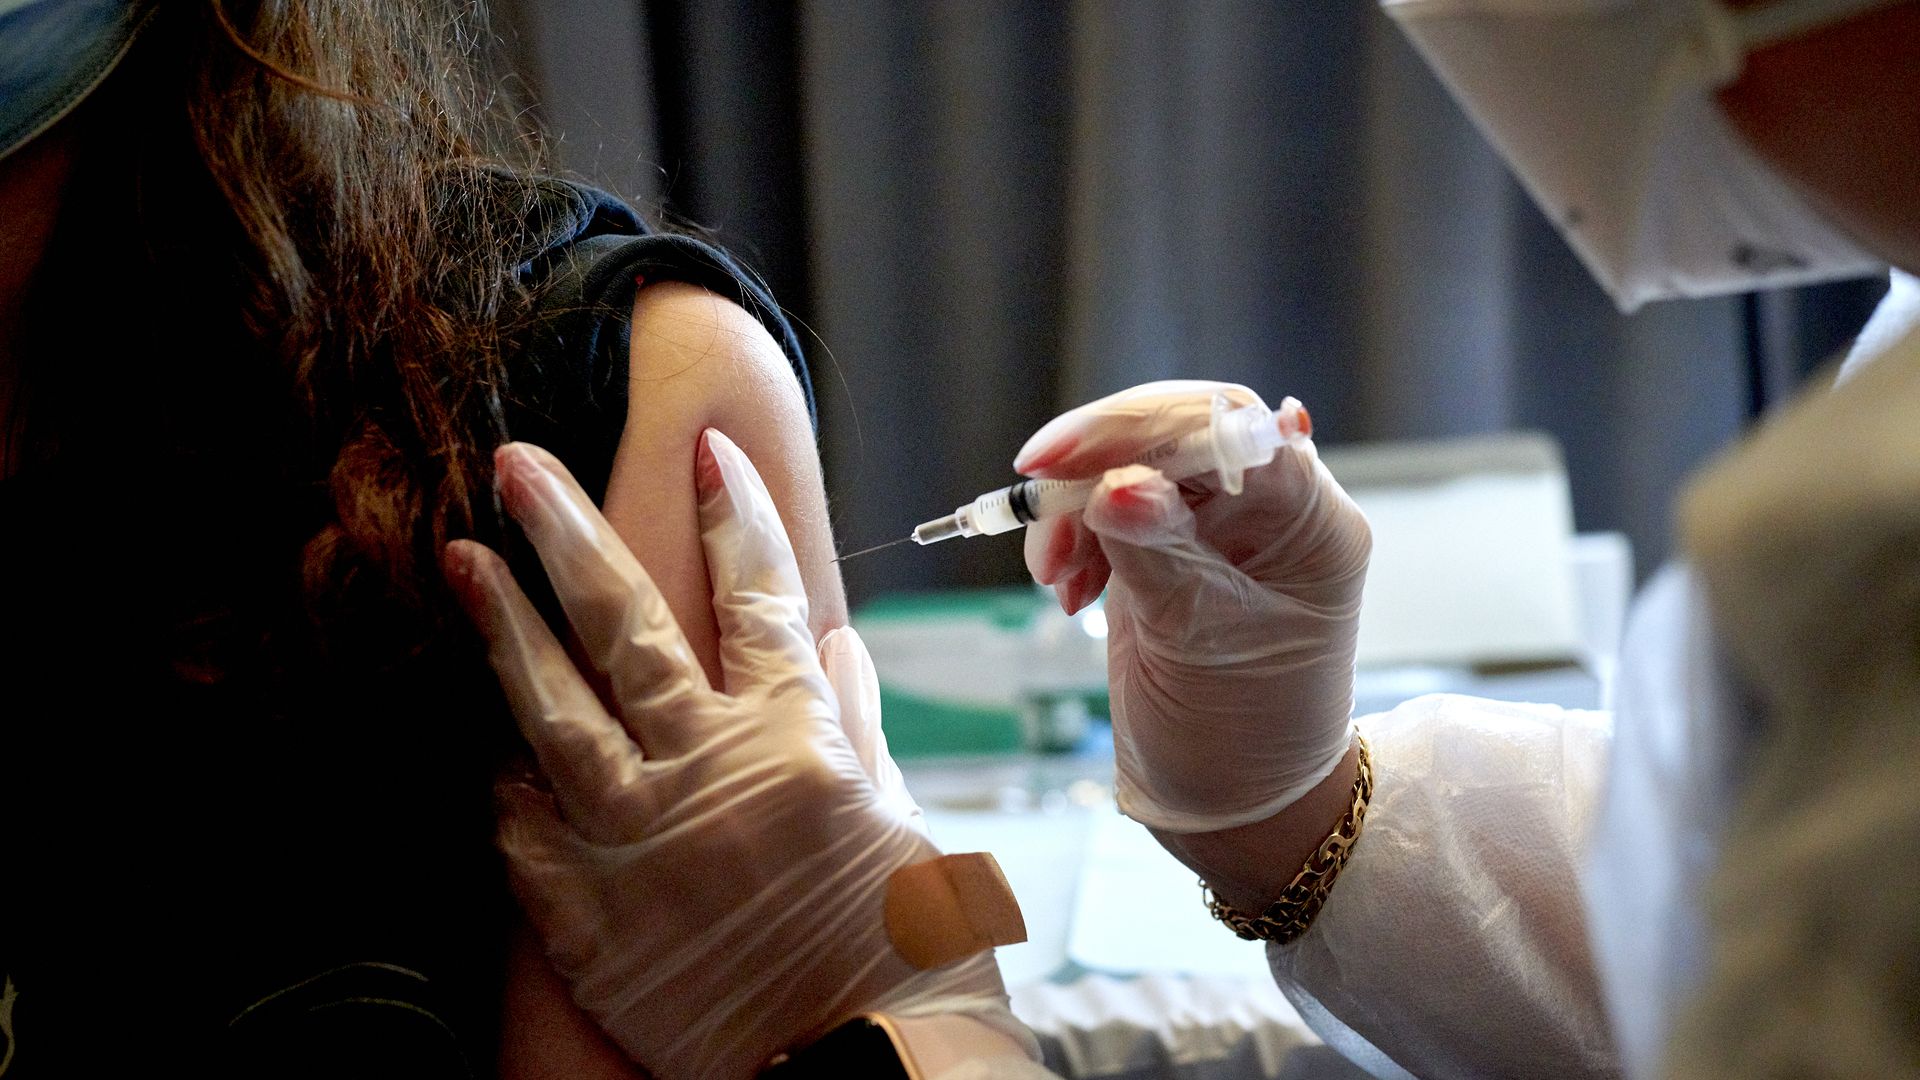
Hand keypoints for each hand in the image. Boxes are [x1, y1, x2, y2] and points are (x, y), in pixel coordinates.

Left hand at [443, 433, 1023, 1079]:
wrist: (860, 1069)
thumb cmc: (908, 949)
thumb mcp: (900, 820)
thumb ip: (854, 723)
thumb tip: (832, 643)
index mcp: (799, 742)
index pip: (760, 597)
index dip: (732, 514)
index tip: (703, 450)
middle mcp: (710, 775)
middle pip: (627, 627)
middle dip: (567, 534)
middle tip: (515, 464)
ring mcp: (638, 845)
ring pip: (552, 715)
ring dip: (502, 630)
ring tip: (459, 561)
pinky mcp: (588, 920)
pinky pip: (524, 837)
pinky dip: (507, 793)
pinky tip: (485, 754)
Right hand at [1018, 381, 1369, 832]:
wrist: (1232, 807)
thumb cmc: (1242, 736)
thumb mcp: (1198, 644)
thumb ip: (1156, 553)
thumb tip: (1112, 484)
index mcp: (1309, 521)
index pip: (1229, 429)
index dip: (1143, 429)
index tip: (1063, 460)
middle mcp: (1270, 511)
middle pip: (1175, 433)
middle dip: (1097, 461)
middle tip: (1033, 494)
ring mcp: (1218, 529)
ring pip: (1133, 465)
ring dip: (1075, 508)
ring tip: (1055, 578)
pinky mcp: (1171, 551)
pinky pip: (1112, 508)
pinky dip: (1075, 536)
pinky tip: (1068, 590)